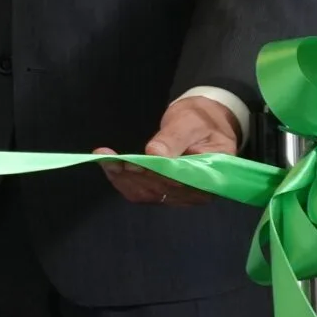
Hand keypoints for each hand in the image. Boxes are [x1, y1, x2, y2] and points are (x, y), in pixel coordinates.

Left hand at [97, 94, 239, 205]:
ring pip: (147, 194)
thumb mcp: (190, 122)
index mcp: (211, 176)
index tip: (132, 165)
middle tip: (111, 160)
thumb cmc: (200, 121)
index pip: (180, 182)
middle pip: (160, 190)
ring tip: (105, 160)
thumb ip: (174, 138)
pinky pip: (141, 191)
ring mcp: (179, 196)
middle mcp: (196, 193)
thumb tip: (154, 153)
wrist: (202, 123)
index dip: (154, 175)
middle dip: (133, 176)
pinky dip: (122, 180)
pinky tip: (109, 166)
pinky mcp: (164, 191)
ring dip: (123, 178)